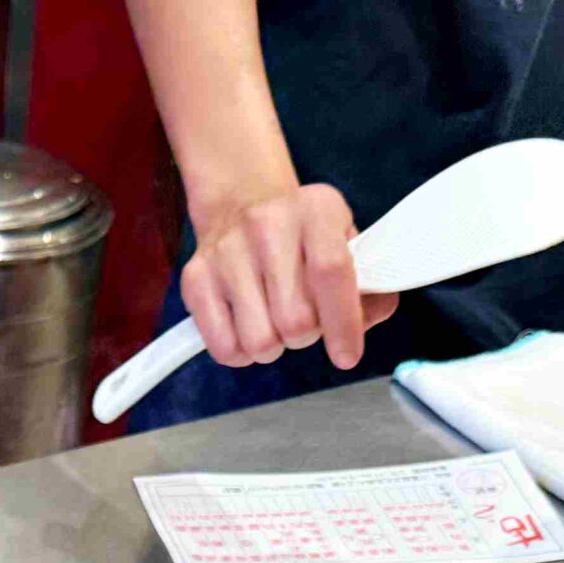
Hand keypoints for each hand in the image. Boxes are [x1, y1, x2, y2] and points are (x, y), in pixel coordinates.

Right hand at [180, 183, 400, 371]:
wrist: (241, 204)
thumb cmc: (302, 238)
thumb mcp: (345, 243)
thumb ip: (367, 287)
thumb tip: (364, 325)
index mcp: (316, 210)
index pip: (332, 272)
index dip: (343, 323)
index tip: (347, 356)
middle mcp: (268, 223)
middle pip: (295, 320)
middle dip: (305, 336)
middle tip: (303, 322)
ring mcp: (227, 250)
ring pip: (260, 341)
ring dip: (274, 347)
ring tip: (274, 323)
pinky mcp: (196, 278)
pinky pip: (225, 348)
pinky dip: (241, 353)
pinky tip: (247, 329)